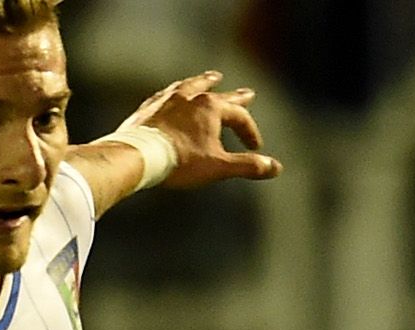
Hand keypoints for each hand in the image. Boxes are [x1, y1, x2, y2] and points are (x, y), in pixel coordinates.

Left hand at [120, 72, 278, 187]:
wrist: (139, 156)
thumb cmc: (180, 161)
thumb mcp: (219, 166)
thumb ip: (247, 165)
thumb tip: (275, 167)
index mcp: (211, 108)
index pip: (239, 116)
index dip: (250, 131)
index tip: (254, 147)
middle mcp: (190, 97)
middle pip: (218, 93)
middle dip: (235, 96)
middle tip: (248, 93)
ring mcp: (168, 99)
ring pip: (190, 86)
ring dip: (203, 82)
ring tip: (210, 77)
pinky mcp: (149, 107)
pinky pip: (165, 95)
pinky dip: (174, 94)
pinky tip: (171, 94)